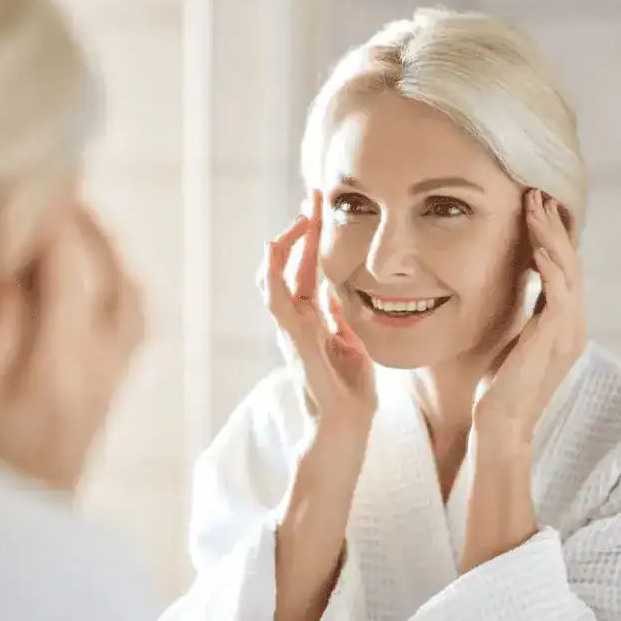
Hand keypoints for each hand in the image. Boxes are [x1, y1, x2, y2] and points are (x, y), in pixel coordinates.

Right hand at [0, 204, 144, 489]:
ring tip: (78, 220)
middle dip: (85, 225)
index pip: (68, 274)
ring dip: (108, 250)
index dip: (56, 221)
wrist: (25, 509)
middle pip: (109, 276)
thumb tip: (18, 268)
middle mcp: (99, 365)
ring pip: (132, 294)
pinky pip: (137, 317)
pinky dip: (121, 280)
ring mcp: (116, 374)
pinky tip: (98, 266)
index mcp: (56, 366)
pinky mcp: (119, 380)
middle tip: (59, 188)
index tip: (42, 179)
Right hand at [258, 190, 375, 434]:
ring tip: (301, 216)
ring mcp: (290, 328)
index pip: (304, 267)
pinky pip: (275, 301)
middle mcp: (295, 318)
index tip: (321, 205)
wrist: (346, 424)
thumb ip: (337, 315)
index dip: (310, 236)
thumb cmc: (348, 388)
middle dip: (299, 228)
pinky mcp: (293, 339)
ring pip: (273, 277)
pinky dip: (272, 273)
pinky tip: (275, 249)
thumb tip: (334, 290)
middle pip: (287, 263)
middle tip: (313, 196)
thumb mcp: (349, 339)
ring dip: (285, 243)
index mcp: (310, 316)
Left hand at [473, 189, 586, 449]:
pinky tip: (536, 249)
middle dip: (553, 226)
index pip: (563, 268)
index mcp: (562, 322)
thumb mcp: (511, 339)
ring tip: (535, 208)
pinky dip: (550, 269)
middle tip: (538, 194)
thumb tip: (510, 286)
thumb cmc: (498, 384)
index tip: (536, 207)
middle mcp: (571, 324)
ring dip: (550, 237)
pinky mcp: (553, 341)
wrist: (500, 423)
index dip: (551, 236)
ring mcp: (566, 332)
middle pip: (570, 262)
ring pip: (567, 272)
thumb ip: (520, 314)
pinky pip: (558, 296)